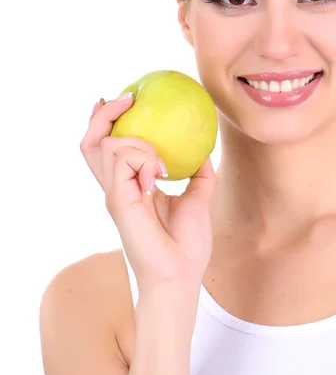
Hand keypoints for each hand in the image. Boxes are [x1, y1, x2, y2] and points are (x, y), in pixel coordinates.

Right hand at [80, 94, 215, 294]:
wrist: (181, 274)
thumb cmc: (186, 244)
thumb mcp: (199, 197)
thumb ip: (198, 172)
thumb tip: (204, 149)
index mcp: (131, 186)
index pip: (106, 148)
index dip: (106, 122)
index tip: (125, 100)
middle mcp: (117, 187)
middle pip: (91, 142)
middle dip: (104, 114)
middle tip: (128, 100)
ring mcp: (115, 193)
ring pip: (105, 145)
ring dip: (138, 142)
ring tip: (161, 163)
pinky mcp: (119, 200)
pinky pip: (124, 160)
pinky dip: (144, 158)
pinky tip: (161, 174)